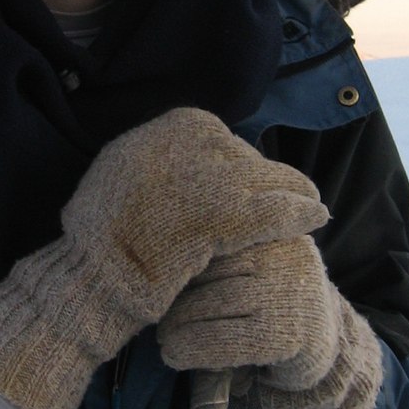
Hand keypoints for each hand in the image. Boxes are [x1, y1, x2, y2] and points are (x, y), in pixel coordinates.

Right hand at [0, 108, 326, 408]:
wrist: (91, 279)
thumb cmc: (105, 238)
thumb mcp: (127, 174)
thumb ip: (161, 159)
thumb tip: (194, 148)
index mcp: (161, 130)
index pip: (214, 137)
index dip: (235, 161)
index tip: (246, 180)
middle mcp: (183, 144)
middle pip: (243, 155)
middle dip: (264, 175)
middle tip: (287, 190)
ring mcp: (201, 178)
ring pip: (264, 178)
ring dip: (292, 188)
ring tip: (311, 200)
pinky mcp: (218, 216)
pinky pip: (271, 208)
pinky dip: (298, 211)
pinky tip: (317, 216)